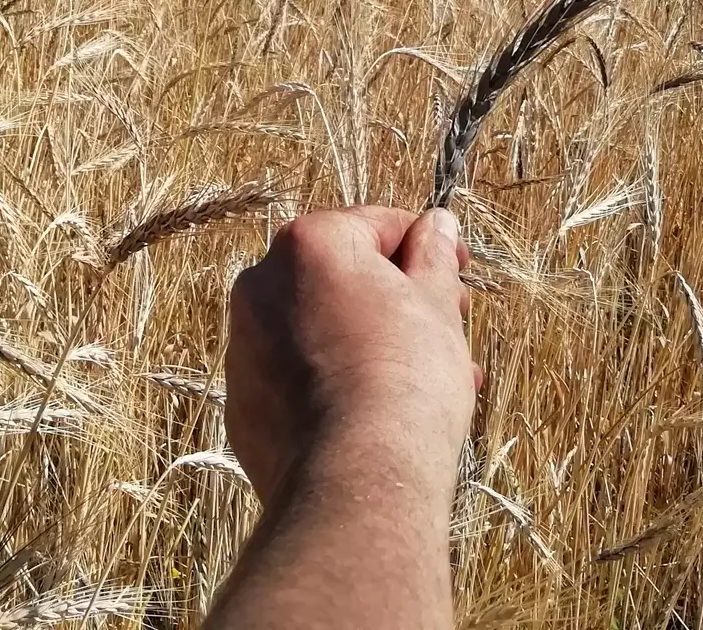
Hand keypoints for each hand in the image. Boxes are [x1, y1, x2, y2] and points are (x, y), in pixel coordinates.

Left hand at [225, 206, 477, 503]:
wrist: (355, 481)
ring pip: (320, 329)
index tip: (460, 273)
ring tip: (427, 380)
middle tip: (448, 328)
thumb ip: (433, 254)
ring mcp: (243, 347)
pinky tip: (378, 413)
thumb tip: (436, 222)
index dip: (429, 246)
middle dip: (399, 300)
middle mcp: (260, 285)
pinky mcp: (242, 404)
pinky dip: (332, 383)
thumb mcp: (436, 304)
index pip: (378, 226)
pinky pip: (295, 378)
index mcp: (308, 244)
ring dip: (371, 341)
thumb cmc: (405, 377)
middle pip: (344, 277)